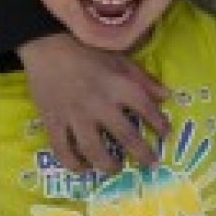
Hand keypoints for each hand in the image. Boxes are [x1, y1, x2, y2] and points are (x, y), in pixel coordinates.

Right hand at [19, 33, 169, 172]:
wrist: (48, 47)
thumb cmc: (89, 52)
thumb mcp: (122, 60)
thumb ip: (145, 80)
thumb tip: (167, 97)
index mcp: (119, 86)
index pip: (146, 109)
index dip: (160, 124)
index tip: (166, 135)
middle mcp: (100, 104)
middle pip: (125, 136)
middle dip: (142, 154)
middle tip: (150, 164)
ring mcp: (75, 115)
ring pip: (93, 149)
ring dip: (108, 165)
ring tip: (116, 169)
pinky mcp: (53, 122)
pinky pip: (63, 150)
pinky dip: (73, 164)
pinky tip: (83, 168)